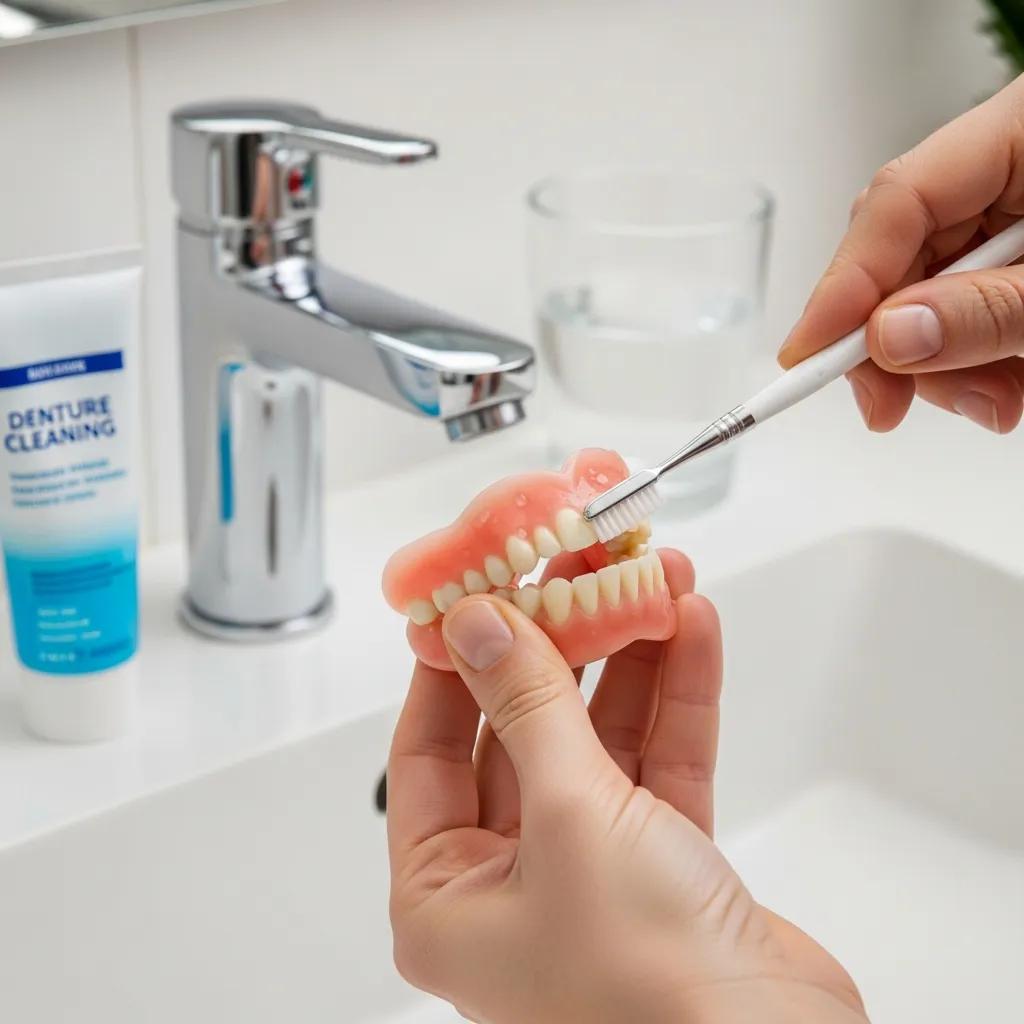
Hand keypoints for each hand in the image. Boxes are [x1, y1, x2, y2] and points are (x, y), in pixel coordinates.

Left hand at [387, 550, 865, 1022]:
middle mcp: (511, 883)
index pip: (429, 749)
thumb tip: (480, 625)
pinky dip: (675, 697)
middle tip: (575, 569)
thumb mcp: (568, 817)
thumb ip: (527, 708)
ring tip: (646, 579)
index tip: (476, 592)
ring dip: (627, 657)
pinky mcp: (665, 864)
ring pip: (599, 738)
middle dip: (558, 645)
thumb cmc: (647, 987)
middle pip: (523, 731)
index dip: (454, 664)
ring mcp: (591, 871)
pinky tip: (689, 629)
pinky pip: (659, 761)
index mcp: (447, 895)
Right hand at [779, 73, 1023, 433]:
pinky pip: (969, 309)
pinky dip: (980, 359)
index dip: (843, 285)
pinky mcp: (1017, 256)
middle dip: (897, 346)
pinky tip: (1012, 382)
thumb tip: (889, 338)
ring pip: (931, 296)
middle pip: (902, 257)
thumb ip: (988, 311)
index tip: (807, 358)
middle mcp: (1008, 168)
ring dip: (949, 367)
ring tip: (1001, 402)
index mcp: (1023, 132)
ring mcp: (1013, 212)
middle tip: (892, 408)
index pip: (896, 202)